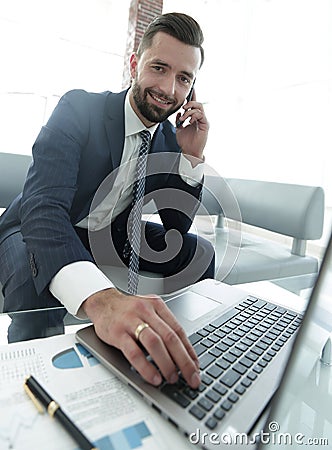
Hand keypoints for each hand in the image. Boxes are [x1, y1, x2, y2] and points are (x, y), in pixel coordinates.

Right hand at [82, 288, 200, 387]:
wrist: (102, 302)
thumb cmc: (128, 310)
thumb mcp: (149, 311)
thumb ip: (163, 327)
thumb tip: (182, 353)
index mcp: (157, 306)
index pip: (179, 330)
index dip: (189, 351)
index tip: (196, 368)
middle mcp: (146, 311)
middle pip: (170, 337)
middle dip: (184, 361)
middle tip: (191, 378)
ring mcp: (131, 321)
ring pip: (154, 344)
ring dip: (166, 364)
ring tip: (172, 379)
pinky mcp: (117, 333)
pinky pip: (134, 353)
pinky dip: (145, 367)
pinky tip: (153, 377)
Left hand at [175, 90, 208, 163]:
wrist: (189, 151)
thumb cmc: (185, 142)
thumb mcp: (178, 128)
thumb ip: (178, 120)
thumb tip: (178, 112)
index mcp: (193, 118)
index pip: (193, 105)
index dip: (192, 96)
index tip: (191, 88)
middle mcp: (199, 118)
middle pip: (197, 103)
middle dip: (189, 103)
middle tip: (183, 107)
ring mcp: (203, 121)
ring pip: (199, 108)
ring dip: (190, 110)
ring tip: (183, 117)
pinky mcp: (205, 125)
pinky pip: (201, 115)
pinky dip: (194, 116)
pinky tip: (189, 121)